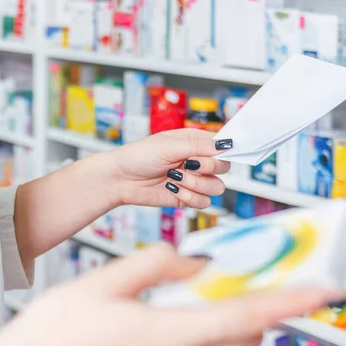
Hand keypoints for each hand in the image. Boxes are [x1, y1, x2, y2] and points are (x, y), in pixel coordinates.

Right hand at [0, 244, 338, 345]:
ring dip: (239, 317)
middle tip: (271, 272)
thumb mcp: (102, 284)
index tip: (326, 290)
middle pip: (247, 333)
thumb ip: (156, 265)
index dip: (293, 301)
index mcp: (169, 338)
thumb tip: (194, 262)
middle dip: (267, 303)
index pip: (249, 316)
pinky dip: (212, 331)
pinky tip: (193, 310)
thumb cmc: (53, 338)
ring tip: (230, 285)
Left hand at [111, 129, 233, 208]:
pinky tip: (172, 189)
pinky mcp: (187, 198)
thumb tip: (225, 143)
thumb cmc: (138, 156)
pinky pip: (203, 203)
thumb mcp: (168, 146)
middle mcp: (197, 161)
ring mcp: (193, 180)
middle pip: (224, 168)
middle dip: (207, 168)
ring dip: (196, 184)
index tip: (215, 154)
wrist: (120, 179)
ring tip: (175, 178)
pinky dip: (189, 198)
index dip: (223, 151)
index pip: (223, 146)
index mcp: (195, 142)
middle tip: (187, 165)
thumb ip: (198, 146)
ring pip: (216, 187)